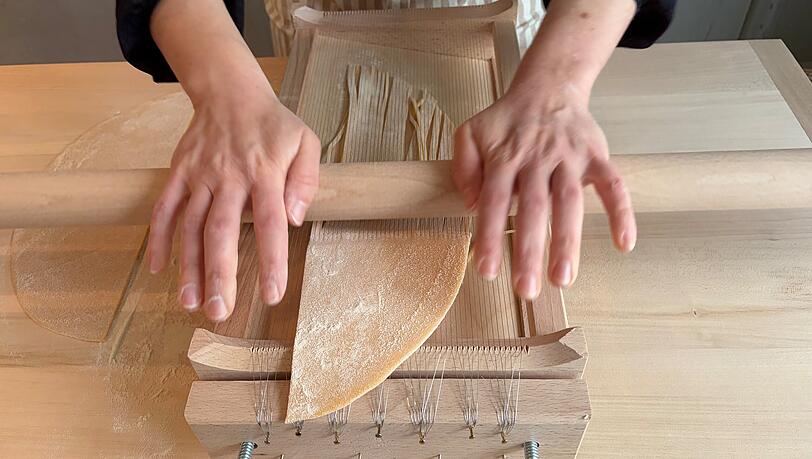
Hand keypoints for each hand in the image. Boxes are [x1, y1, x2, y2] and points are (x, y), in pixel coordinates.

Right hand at [146, 86, 320, 321]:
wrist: (230, 93)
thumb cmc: (274, 125)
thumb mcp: (306, 142)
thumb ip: (306, 179)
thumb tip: (296, 218)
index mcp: (265, 174)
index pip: (271, 224)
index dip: (271, 261)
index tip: (272, 295)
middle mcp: (230, 178)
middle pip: (222, 231)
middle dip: (219, 274)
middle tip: (220, 313)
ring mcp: (200, 176)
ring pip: (190, 226)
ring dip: (188, 266)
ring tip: (190, 303)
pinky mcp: (179, 172)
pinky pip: (165, 207)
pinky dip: (158, 237)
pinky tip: (157, 268)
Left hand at [452, 85, 635, 298]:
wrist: (548, 88)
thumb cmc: (507, 121)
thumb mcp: (471, 132)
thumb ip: (463, 166)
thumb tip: (468, 204)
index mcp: (504, 157)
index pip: (494, 201)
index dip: (490, 236)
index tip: (487, 271)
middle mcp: (537, 159)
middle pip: (533, 209)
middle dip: (530, 251)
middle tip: (526, 289)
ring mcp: (569, 158)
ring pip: (570, 203)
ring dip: (568, 242)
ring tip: (563, 279)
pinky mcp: (596, 156)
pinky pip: (613, 185)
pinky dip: (621, 212)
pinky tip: (625, 244)